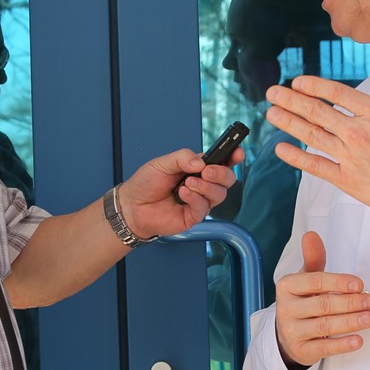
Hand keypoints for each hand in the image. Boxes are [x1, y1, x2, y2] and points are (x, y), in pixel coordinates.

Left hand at [118, 146, 242, 239]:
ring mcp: (200, 201)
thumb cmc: (146, 183)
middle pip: (227, 179)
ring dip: (205, 187)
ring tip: (187, 184)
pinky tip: (183, 194)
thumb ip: (182, 157)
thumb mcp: (163, 163)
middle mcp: (203, 184)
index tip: (237, 152)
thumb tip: (201, 162)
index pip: (222, 161)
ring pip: (219, 194)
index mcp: (198, 168)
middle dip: (221, 174)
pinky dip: (195, 198)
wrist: (132, 205)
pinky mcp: (194, 216)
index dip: (233, 156)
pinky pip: (204, 207)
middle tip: (206, 172)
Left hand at [265, 60, 369, 215]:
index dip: (312, 85)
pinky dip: (296, 157)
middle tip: (273, 93)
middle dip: (290, 100)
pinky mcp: (347, 179)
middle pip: (316, 111)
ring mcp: (350, 156)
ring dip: (288, 122)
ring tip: (271, 113)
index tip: (297, 82)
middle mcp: (358, 132)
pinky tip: (281, 149)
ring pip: (311, 135)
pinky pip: (315, 166)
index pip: (336, 92)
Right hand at [274, 231, 369, 368]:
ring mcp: (292, 331)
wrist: (286, 335)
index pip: (315, 282)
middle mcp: (286, 309)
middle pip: (323, 304)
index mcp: (287, 286)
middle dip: (351, 303)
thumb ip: (313, 259)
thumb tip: (311, 235)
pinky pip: (323, 348)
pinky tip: (358, 340)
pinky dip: (342, 345)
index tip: (358, 284)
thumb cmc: (302, 302)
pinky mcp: (301, 350)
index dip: (338, 283)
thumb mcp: (305, 279)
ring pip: (325, 326)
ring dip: (351, 322)